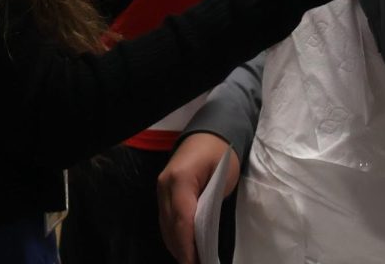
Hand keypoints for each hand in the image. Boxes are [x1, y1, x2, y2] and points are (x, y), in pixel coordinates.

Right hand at [157, 133, 238, 263]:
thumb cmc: (221, 153)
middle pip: (170, 226)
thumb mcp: (223, 179)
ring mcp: (161, 188)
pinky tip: (185, 248)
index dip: (187, 246)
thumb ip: (211, 206)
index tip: (195, 263)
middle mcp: (165, 185)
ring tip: (193, 261)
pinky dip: (174, 236)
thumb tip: (203, 236)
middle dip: (182, 251)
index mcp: (180, 179)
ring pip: (165, 225)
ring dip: (177, 246)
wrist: (210, 133)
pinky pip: (166, 219)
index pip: (181, 220)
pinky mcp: (163, 192)